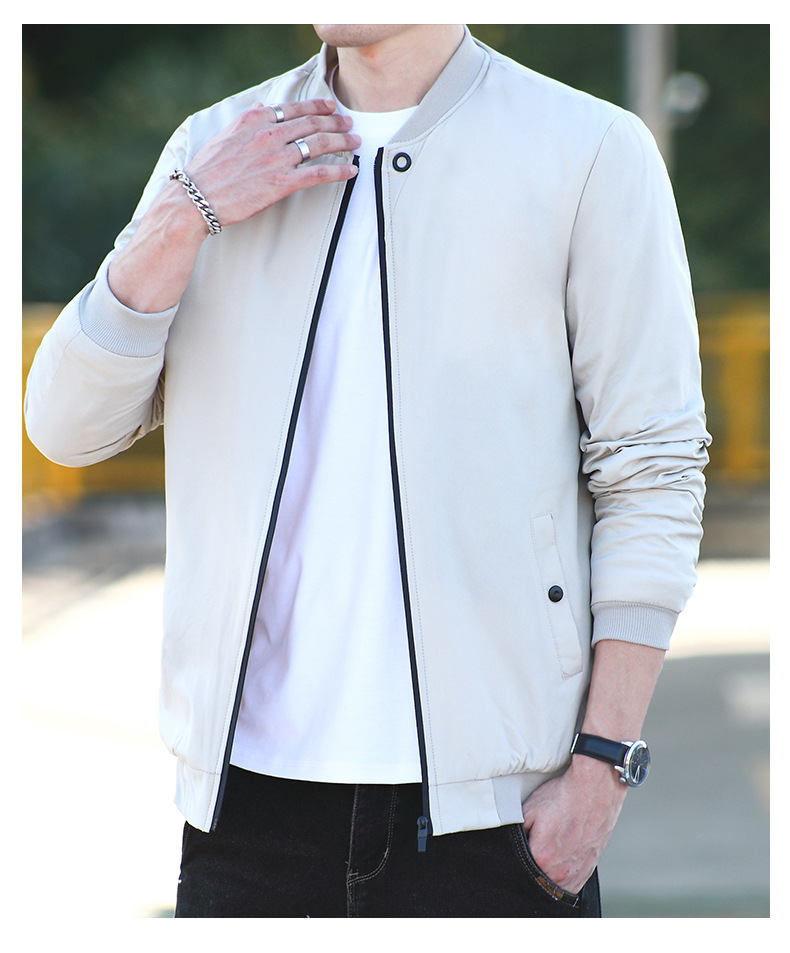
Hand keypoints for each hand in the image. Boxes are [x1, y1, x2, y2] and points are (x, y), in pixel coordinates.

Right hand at [183, 99, 360, 226]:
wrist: (197, 197)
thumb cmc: (207, 171)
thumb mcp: (225, 136)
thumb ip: (247, 122)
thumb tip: (260, 107)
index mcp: (254, 119)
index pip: (294, 108)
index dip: (317, 107)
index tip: (330, 108)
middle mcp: (268, 134)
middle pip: (311, 123)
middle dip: (335, 123)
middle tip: (349, 125)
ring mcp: (277, 158)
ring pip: (319, 144)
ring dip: (342, 142)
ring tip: (355, 142)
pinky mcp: (282, 183)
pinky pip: (319, 174)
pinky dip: (339, 170)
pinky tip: (352, 171)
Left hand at [521, 754, 626, 894]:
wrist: (593, 788)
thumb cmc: (562, 797)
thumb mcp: (529, 810)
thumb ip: (517, 833)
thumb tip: (509, 846)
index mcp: (541, 858)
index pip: (520, 870)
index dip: (517, 860)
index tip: (520, 850)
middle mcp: (560, 871)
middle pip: (538, 881)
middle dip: (533, 870)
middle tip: (534, 850)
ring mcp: (576, 871)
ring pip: (556, 886)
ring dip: (549, 876)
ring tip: (548, 855)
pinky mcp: (589, 868)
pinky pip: (573, 885)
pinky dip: (565, 878)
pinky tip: (560, 864)